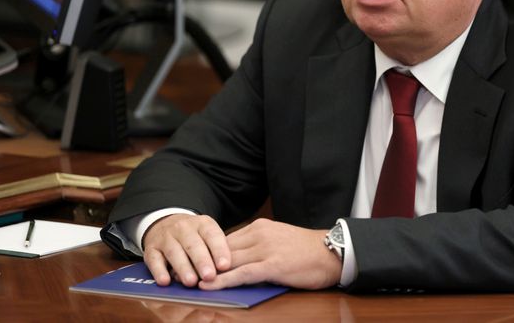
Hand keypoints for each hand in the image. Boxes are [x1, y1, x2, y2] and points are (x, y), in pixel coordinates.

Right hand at [143, 214, 230, 286]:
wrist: (164, 223)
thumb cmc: (193, 235)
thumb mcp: (206, 235)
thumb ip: (215, 250)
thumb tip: (224, 272)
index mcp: (202, 224)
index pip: (212, 235)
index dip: (219, 250)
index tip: (224, 265)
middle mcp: (183, 228)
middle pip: (193, 244)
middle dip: (202, 261)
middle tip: (209, 276)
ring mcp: (165, 237)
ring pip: (174, 252)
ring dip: (183, 268)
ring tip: (191, 282)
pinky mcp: (151, 249)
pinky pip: (154, 260)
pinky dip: (159, 271)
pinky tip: (165, 281)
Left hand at [197, 218, 341, 290]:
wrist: (332, 253)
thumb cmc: (307, 251)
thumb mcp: (279, 241)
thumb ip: (258, 247)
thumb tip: (235, 261)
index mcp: (261, 227)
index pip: (226, 239)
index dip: (207, 252)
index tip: (191, 261)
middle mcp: (260, 234)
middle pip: (223, 249)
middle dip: (202, 262)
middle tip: (182, 272)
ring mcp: (266, 249)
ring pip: (229, 261)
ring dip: (207, 272)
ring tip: (188, 281)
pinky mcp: (272, 265)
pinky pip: (241, 273)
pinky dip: (223, 280)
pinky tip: (210, 285)